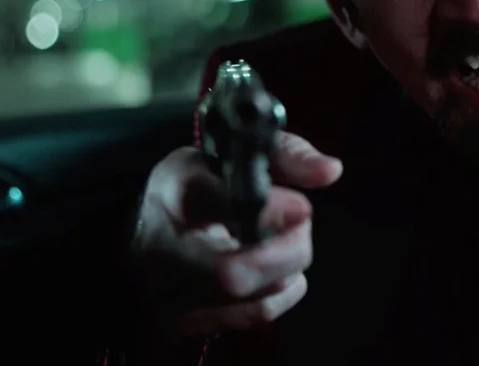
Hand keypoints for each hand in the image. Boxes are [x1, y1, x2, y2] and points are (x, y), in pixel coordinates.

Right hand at [133, 132, 342, 336]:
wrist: (147, 229)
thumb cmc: (197, 188)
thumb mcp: (232, 154)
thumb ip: (286, 155)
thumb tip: (330, 171)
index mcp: (171, 194)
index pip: (218, 205)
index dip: (269, 210)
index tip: (302, 208)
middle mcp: (160, 252)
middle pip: (233, 273)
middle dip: (286, 251)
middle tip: (300, 225)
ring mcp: (169, 296)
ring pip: (254, 299)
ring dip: (287, 268)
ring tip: (282, 241)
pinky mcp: (188, 324)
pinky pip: (255, 315)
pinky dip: (279, 291)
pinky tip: (275, 268)